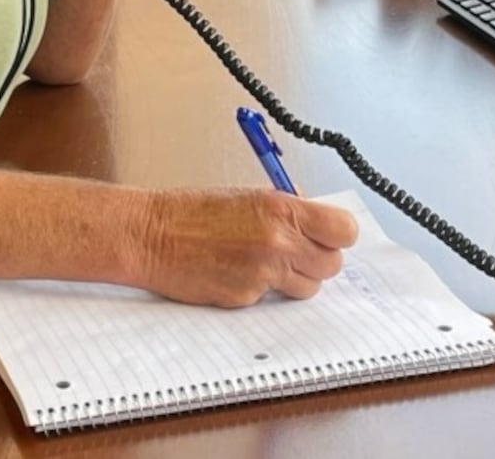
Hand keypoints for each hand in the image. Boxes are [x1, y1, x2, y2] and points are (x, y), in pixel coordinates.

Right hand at [135, 188, 359, 306]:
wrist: (150, 234)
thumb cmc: (192, 212)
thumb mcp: (247, 195)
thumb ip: (286, 209)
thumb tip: (315, 222)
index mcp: (281, 209)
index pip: (344, 230)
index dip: (338, 235)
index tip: (328, 235)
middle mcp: (277, 242)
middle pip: (332, 264)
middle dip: (317, 259)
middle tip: (295, 251)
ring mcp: (262, 274)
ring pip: (309, 288)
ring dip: (295, 279)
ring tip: (264, 262)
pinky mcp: (245, 298)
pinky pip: (272, 299)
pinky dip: (262, 290)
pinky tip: (237, 272)